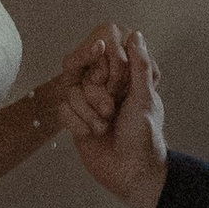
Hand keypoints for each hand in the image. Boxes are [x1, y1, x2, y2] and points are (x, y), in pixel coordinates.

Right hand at [62, 26, 167, 207]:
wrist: (130, 172)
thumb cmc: (144, 136)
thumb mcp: (145, 97)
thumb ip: (140, 66)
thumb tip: (135, 35)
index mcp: (124, 78)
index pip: (102, 52)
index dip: (103, 64)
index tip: (111, 79)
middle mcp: (104, 87)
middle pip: (82, 71)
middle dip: (97, 95)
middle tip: (112, 110)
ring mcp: (88, 103)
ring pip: (70, 92)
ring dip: (88, 113)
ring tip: (105, 127)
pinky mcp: (75, 120)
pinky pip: (63, 111)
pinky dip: (78, 124)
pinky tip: (93, 135)